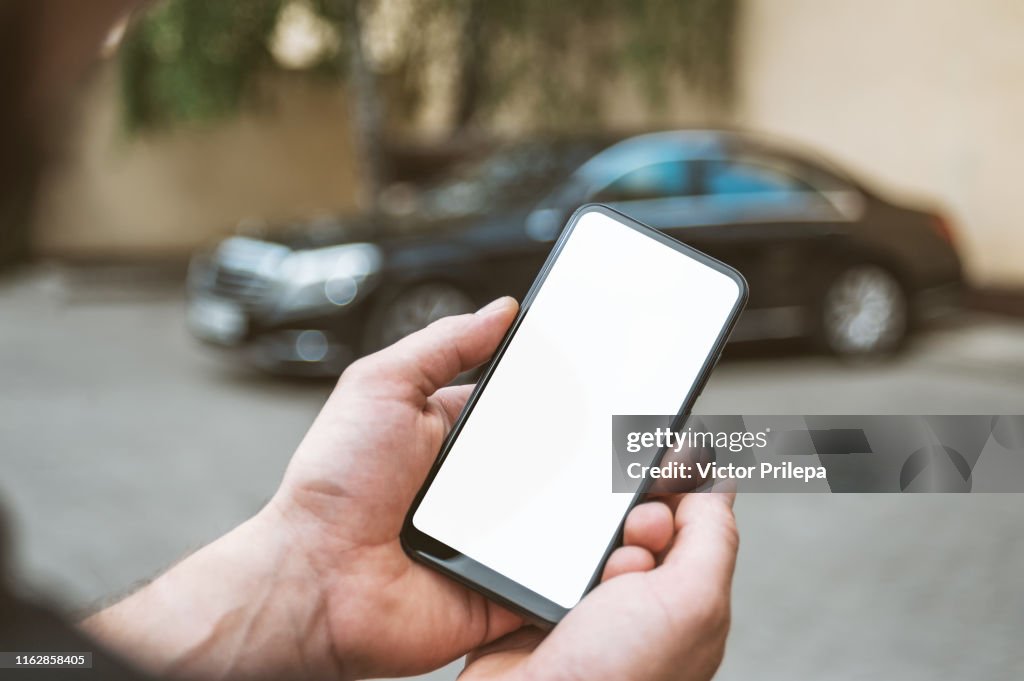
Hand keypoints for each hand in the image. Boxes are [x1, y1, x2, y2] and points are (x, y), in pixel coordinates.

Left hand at [84, 296, 738, 680]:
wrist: (314, 583)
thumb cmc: (331, 488)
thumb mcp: (380, 386)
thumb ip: (442, 345)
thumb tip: (501, 310)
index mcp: (459, 438)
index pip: (534, 409)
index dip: (576, 396)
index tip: (624, 380)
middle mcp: (484, 488)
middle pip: (564, 463)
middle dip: (605, 450)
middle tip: (651, 435)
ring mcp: (498, 539)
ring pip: (574, 519)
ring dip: (609, 505)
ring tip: (658, 484)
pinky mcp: (507, 587)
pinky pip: (562, 575)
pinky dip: (593, 563)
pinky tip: (624, 542)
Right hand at [461, 491, 738, 680]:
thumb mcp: (690, 601)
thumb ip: (712, 538)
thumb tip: (717, 485)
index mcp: (685, 608)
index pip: (690, 526)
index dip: (679, 497)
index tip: (668, 484)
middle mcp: (636, 608)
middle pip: (634, 525)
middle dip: (629, 521)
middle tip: (628, 541)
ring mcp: (582, 607)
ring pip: (583, 536)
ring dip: (578, 543)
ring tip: (579, 578)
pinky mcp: (533, 604)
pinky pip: (535, 554)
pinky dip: (534, 554)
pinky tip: (543, 579)